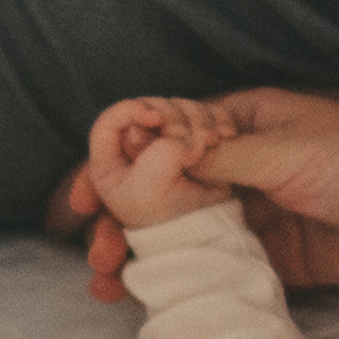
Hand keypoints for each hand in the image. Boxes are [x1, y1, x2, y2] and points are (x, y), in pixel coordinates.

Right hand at [55, 89, 338, 299]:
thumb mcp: (287, 149)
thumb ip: (217, 159)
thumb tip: (149, 160)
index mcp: (232, 125)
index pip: (153, 142)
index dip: (111, 167)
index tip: (82, 200)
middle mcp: (233, 169)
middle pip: (155, 194)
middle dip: (117, 222)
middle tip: (97, 254)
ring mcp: (252, 216)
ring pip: (179, 237)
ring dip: (140, 257)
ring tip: (109, 283)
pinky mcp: (273, 260)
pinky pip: (215, 272)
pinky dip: (181, 285)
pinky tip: (151, 301)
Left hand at [82, 96, 237, 231]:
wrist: (209, 231)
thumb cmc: (170, 218)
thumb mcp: (153, 186)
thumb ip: (162, 151)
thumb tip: (183, 135)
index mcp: (112, 162)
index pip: (112, 119)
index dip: (132, 109)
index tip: (157, 118)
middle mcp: (137, 147)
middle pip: (150, 108)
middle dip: (173, 121)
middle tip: (191, 147)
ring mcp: (167, 141)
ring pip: (179, 108)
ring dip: (199, 121)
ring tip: (213, 142)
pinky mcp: (195, 140)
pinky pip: (205, 114)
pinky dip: (217, 120)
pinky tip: (226, 135)